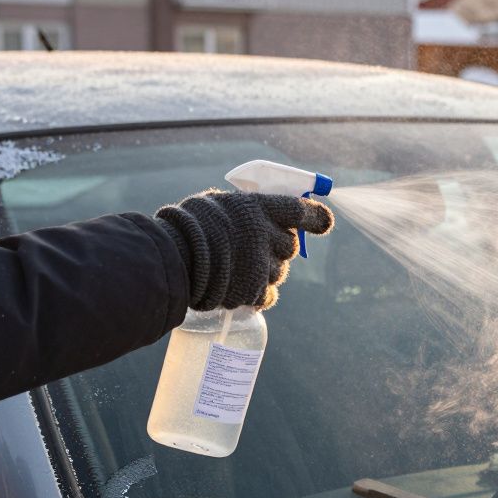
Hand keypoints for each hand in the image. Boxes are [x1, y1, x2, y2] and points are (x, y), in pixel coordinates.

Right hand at [155, 190, 333, 309]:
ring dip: (265, 269)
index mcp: (259, 209)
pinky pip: (267, 294)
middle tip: (255, 246)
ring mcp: (263, 266)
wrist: (173, 259)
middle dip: (278, 246)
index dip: (316, 217)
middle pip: (290, 245)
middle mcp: (267, 236)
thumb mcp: (216, 203)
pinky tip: (241, 287)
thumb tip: (256, 213)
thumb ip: (243, 209)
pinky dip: (258, 292)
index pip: (301, 210)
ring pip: (278, 271)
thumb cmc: (187, 226)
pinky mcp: (255, 292)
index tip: (324, 222)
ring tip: (238, 267)